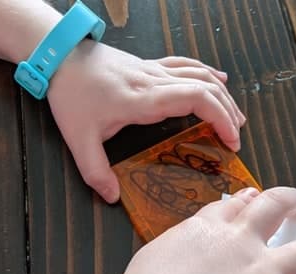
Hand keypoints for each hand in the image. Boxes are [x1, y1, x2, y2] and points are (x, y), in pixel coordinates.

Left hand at [47, 41, 245, 202]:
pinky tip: (220, 78)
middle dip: (228, 113)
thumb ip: (95, 171)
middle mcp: (155, 80)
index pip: (197, 99)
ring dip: (222, 94)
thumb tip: (112, 197)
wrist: (60, 55)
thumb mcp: (79, 139)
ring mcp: (154, 69)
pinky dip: (207, 72)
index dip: (221, 118)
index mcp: (145, 99)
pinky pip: (186, 64)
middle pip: (206, 88)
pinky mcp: (149, 65)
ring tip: (235, 117)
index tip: (231, 141)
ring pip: (200, 74)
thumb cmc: (70, 93)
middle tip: (235, 140)